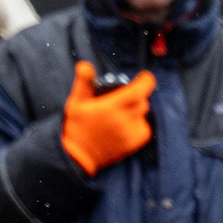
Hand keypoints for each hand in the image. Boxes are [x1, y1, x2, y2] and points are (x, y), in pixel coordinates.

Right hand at [59, 60, 154, 175]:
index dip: (145, 80)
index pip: (142, 88)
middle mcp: (126, 118)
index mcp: (113, 106)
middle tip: (121, 101)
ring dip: (135, 112)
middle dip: (135, 97)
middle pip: (143, 100)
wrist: (78, 157)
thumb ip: (84, 82)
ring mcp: (132, 132)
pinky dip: (137, 125)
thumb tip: (84, 65)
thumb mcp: (76, 102)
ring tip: (119, 118)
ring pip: (143, 113)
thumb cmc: (76, 127)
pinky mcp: (136, 142)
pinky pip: (144, 127)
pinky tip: (122, 129)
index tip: (142, 78)